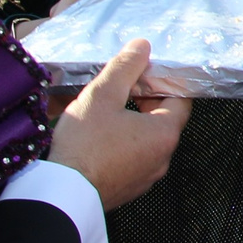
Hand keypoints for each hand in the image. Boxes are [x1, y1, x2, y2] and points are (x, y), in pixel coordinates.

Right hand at [49, 38, 189, 208]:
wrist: (63, 195)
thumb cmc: (84, 146)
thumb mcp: (102, 95)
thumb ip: (124, 68)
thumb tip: (142, 47)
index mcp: (164, 134)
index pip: (180, 100)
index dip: (163, 82)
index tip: (143, 74)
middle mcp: (162, 158)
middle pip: (163, 120)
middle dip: (144, 101)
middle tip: (121, 89)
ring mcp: (145, 177)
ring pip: (145, 141)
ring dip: (130, 123)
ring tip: (105, 111)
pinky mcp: (127, 189)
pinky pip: (131, 159)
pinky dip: (120, 145)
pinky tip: (97, 138)